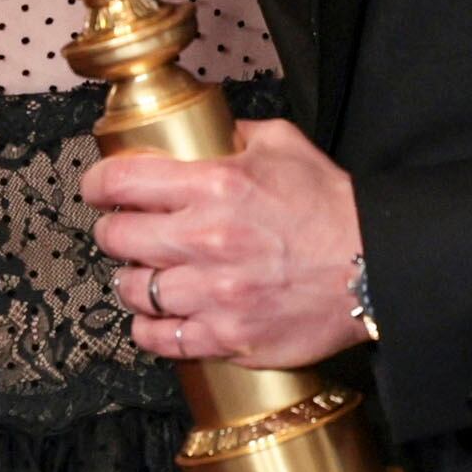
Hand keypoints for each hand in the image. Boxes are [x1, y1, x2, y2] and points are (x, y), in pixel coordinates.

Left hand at [83, 118, 366, 370]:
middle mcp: (206, 241)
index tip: (97, 188)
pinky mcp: (228, 337)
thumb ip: (235, 134)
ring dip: (133, 280)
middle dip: (115, 231)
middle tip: (127, 231)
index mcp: (215, 186)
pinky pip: (161, 339)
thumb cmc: (332, 208)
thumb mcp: (284, 145)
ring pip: (132, 290)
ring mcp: (215, 295)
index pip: (122, 182)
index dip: (97, 184)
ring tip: (148, 274)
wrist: (374, 268)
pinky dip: (150, 328)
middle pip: (116, 238)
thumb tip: (204, 131)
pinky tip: (158, 316)